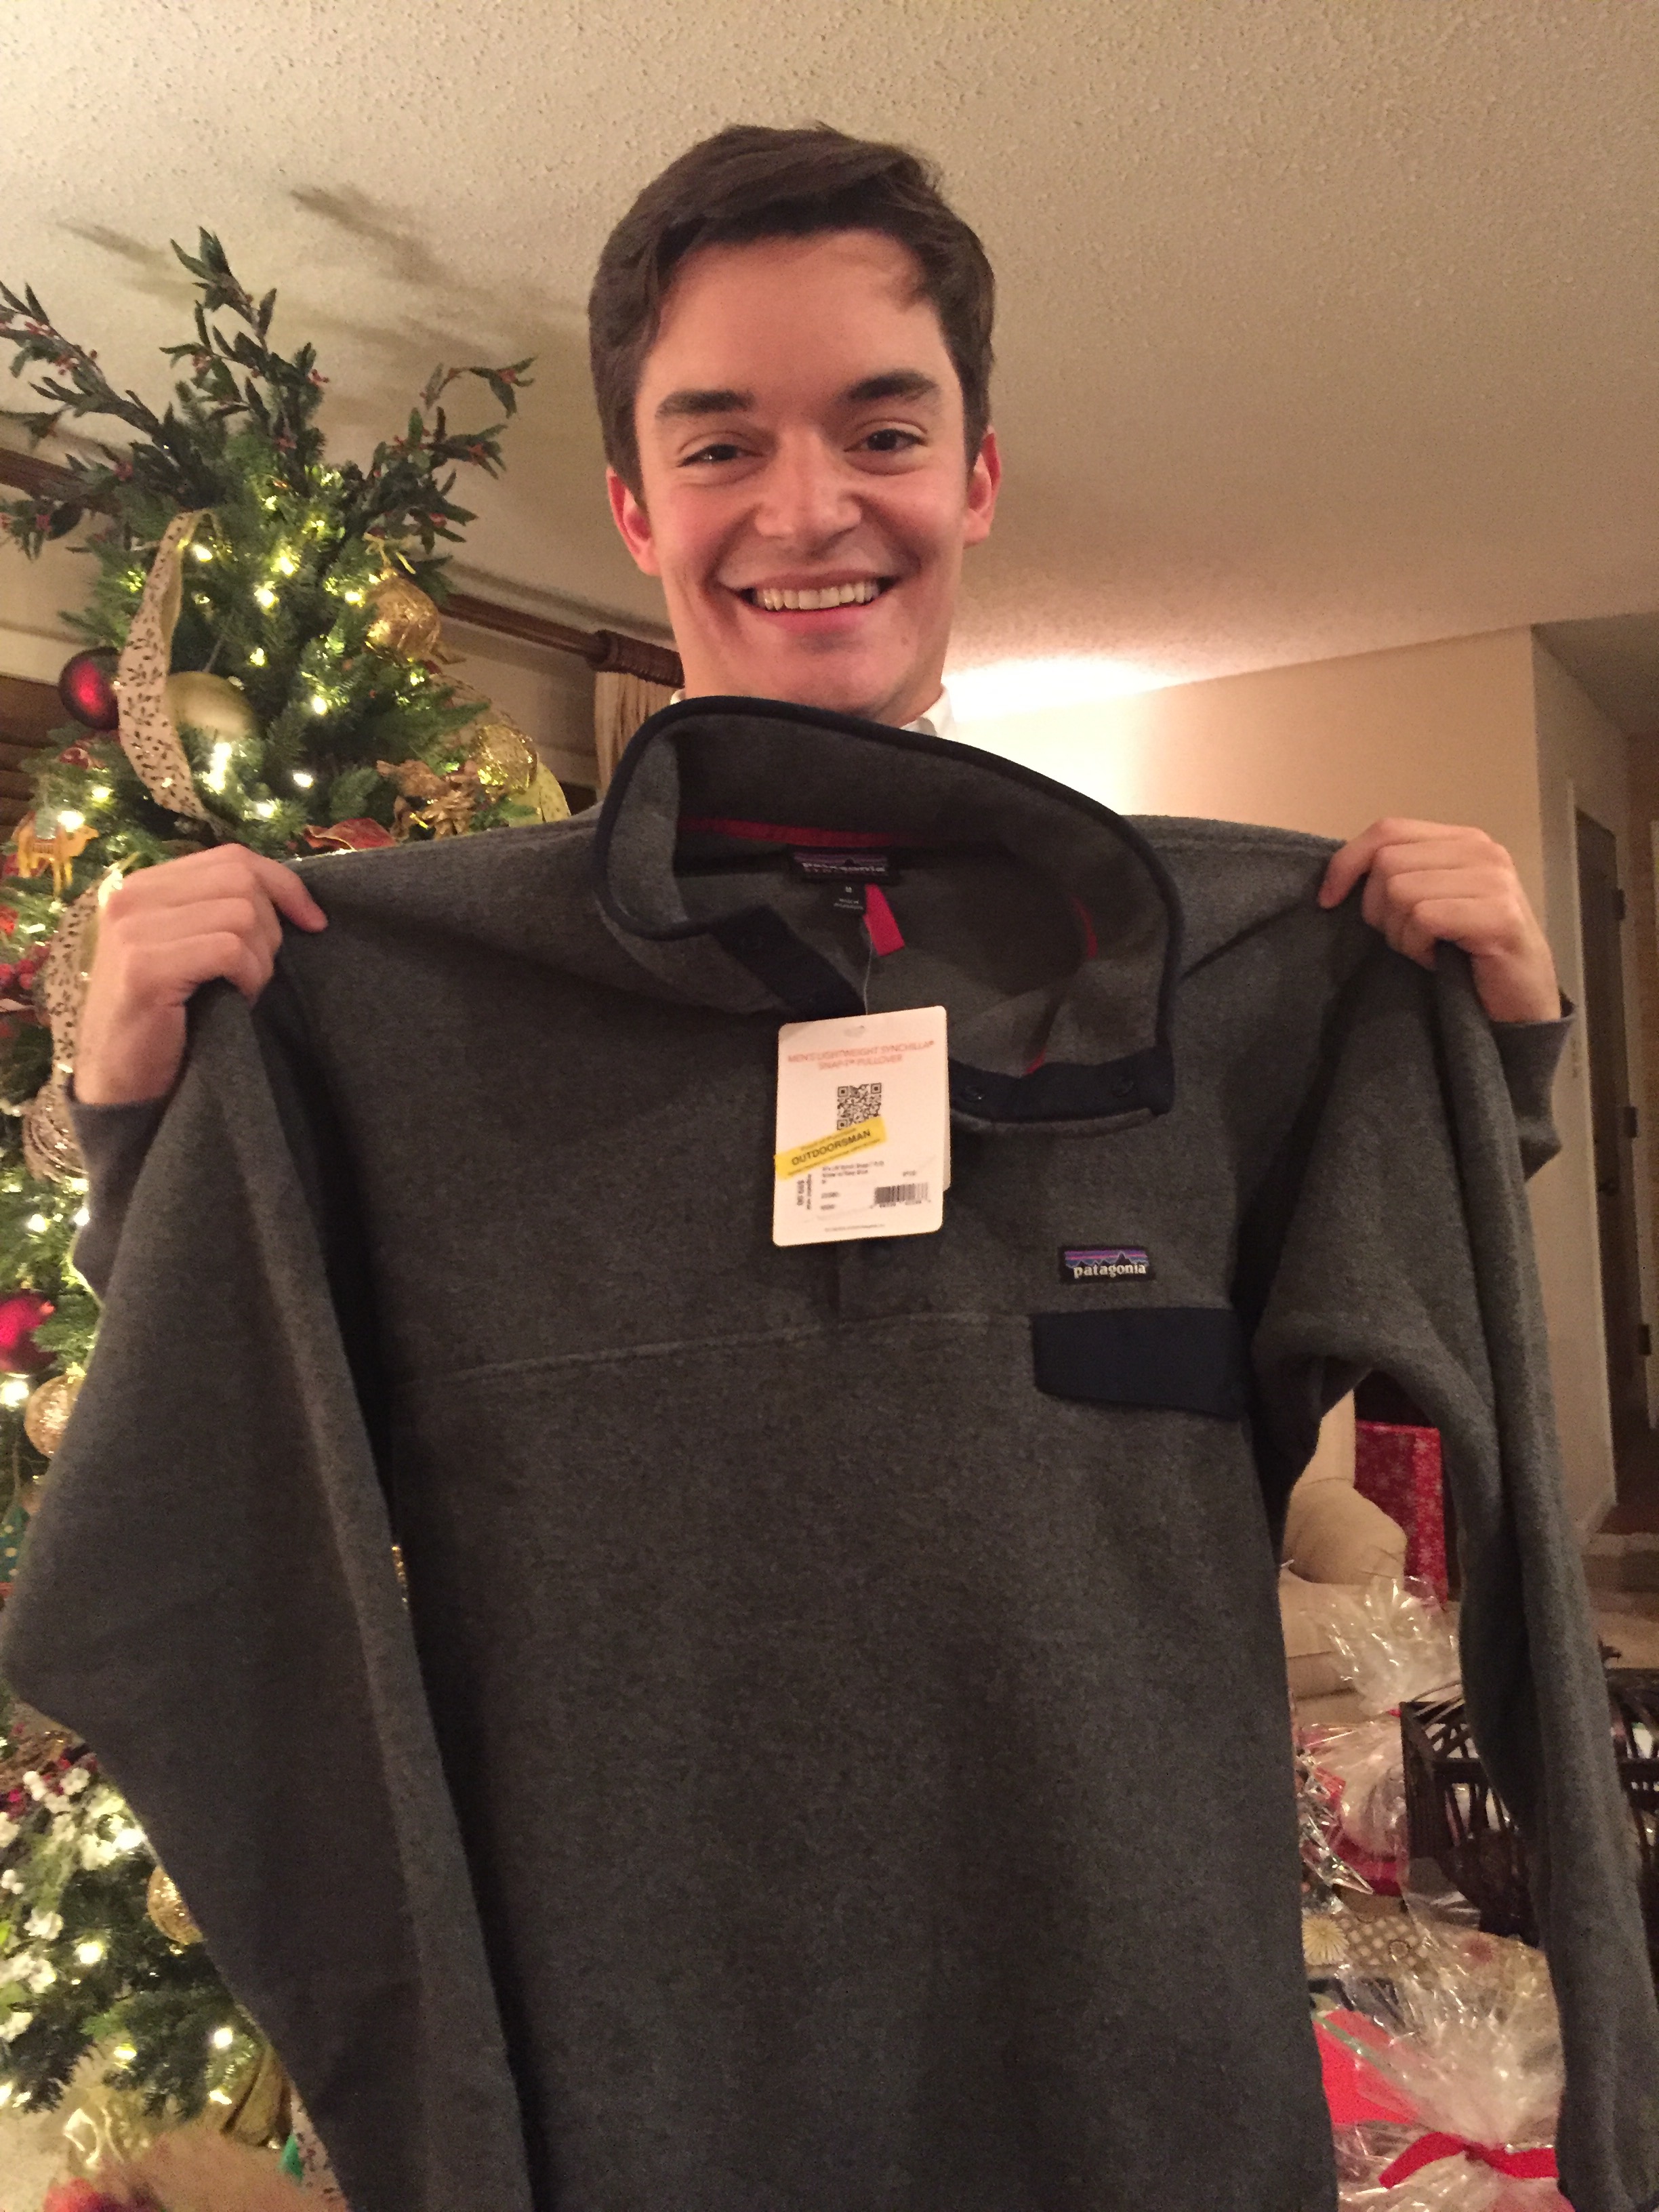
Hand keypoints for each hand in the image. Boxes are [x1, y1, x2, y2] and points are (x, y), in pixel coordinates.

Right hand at [74, 846, 327, 1105]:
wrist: (122, 1084)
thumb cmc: (167, 1020)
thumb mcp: (194, 951)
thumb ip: (222, 912)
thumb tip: (291, 896)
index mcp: (146, 886)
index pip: (233, 857)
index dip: (283, 884)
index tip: (313, 922)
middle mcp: (131, 896)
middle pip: (241, 880)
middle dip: (271, 928)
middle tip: (259, 973)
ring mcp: (133, 929)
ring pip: (241, 913)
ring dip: (260, 959)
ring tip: (242, 991)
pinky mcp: (144, 966)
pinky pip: (228, 949)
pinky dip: (248, 977)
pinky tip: (236, 1001)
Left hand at [1318, 818, 1561, 1023]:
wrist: (1520, 1003)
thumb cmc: (1466, 957)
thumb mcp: (1425, 904)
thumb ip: (1397, 876)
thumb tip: (1338, 875)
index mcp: (1462, 840)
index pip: (1387, 830)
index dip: (1347, 862)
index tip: (1327, 901)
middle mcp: (1481, 849)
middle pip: (1387, 862)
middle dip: (1379, 910)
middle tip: (1407, 939)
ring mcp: (1494, 879)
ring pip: (1400, 890)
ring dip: (1401, 933)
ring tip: (1429, 950)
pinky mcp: (1499, 914)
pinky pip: (1423, 918)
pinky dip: (1418, 947)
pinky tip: (1439, 961)